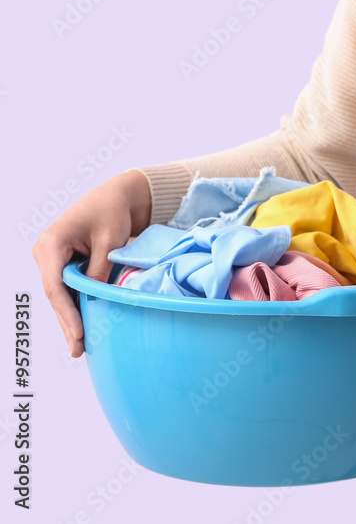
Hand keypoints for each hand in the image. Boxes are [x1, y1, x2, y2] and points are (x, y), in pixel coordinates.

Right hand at [30, 169, 152, 357]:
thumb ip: (101, 270)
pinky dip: (77, 306)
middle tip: (78, 349)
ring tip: (81, 346)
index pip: (54, 285)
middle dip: (67, 322)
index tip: (79, 333)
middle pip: (55, 295)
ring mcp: (53, 260)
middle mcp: (46, 253)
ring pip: (61, 295)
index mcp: (51, 244)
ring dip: (71, 318)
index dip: (67, 312)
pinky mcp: (65, 264)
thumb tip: (98, 298)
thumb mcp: (110, 241)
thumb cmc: (112, 211)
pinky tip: (84, 327)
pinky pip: (69, 289)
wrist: (117, 197)